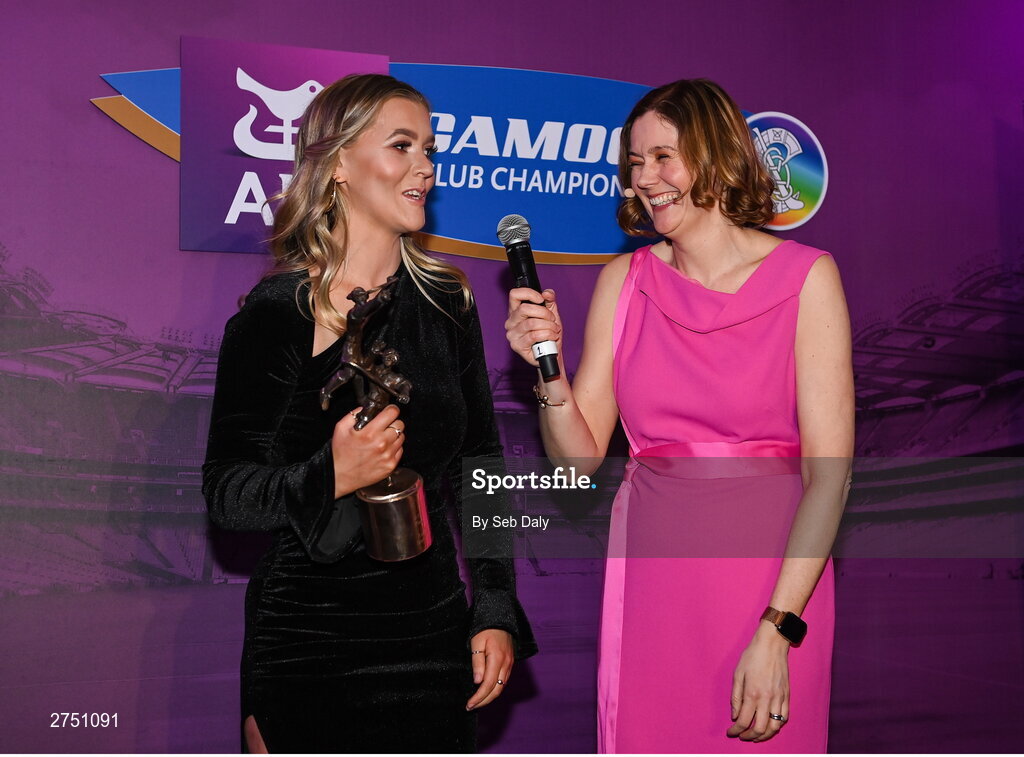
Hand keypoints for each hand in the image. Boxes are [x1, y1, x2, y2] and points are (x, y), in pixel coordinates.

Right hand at [330, 405, 403, 497]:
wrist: (340, 476)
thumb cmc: (340, 454)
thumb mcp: (341, 428)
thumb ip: (354, 415)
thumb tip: (365, 409)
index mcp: (370, 433)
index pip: (392, 413)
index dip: (391, 409)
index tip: (389, 411)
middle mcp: (382, 444)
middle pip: (400, 424)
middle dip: (392, 423)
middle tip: (384, 426)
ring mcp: (388, 456)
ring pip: (401, 437)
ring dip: (394, 436)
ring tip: (382, 439)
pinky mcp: (390, 465)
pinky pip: (400, 450)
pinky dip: (394, 448)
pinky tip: (383, 449)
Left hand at [465, 629, 513, 709]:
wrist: (500, 617)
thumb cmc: (485, 628)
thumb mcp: (476, 642)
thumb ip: (477, 662)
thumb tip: (477, 682)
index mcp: (497, 659)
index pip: (488, 685)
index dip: (479, 698)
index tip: (469, 704)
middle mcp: (506, 664)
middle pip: (497, 690)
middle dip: (484, 701)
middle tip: (471, 707)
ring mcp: (510, 663)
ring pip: (501, 687)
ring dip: (490, 697)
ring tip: (477, 701)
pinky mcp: (510, 662)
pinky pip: (504, 680)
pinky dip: (495, 689)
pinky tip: (487, 691)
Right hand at [505, 287, 561, 366]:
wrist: (552, 353)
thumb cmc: (549, 333)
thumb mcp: (551, 313)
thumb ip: (550, 300)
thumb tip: (547, 293)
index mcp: (516, 311)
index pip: (515, 295)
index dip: (529, 294)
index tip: (541, 299)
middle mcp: (511, 322)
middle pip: (524, 309)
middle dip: (544, 313)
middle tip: (552, 319)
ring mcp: (512, 334)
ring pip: (531, 323)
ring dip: (548, 325)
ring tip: (554, 330)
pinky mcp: (517, 346)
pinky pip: (534, 335)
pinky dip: (547, 335)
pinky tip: (552, 337)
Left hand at [727, 623, 790, 741]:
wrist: (772, 644)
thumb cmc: (752, 656)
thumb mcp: (737, 674)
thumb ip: (735, 697)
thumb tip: (735, 715)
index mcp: (752, 693)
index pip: (744, 721)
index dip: (736, 730)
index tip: (731, 732)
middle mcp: (767, 699)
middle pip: (760, 728)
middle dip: (749, 736)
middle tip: (742, 736)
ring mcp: (779, 698)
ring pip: (774, 727)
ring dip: (765, 735)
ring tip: (756, 736)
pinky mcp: (787, 696)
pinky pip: (784, 717)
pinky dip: (776, 725)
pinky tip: (769, 725)